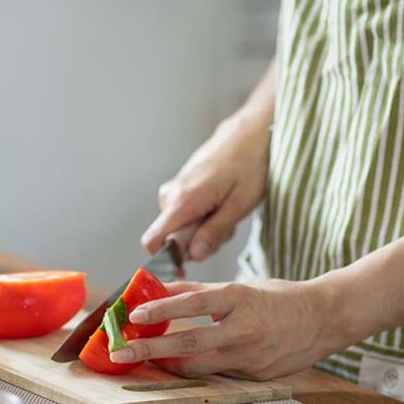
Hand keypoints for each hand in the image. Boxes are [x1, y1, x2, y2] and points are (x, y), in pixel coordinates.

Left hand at [108, 280, 346, 379]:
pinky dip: (196, 370)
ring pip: (199, 367)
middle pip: (188, 344)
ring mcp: (250, 357)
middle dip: (150, 350)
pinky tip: (178, 367)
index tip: (134, 315)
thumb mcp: (239, 287)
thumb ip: (199, 293)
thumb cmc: (276, 299)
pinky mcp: (255, 376)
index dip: (162, 309)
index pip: (193, 304)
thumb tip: (157, 291)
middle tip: (121, 354)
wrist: (324, 318)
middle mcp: (243, 330)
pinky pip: (217, 375)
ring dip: (167, 365)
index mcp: (239, 299)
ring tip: (143, 361)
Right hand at [142, 117, 270, 263]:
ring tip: (227, 210)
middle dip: (197, 243)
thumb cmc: (250, 166)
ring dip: (203, 229)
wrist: (250, 133)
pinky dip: (203, 216)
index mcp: (183, 201)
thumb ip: (214, 232)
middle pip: (172, 238)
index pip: (153, 240)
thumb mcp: (239, 205)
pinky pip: (184, 213)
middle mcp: (171, 194)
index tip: (183, 270)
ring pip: (180, 227)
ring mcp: (174, 189)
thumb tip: (193, 256)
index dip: (164, 261)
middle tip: (225, 229)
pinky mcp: (179, 186)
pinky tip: (221, 202)